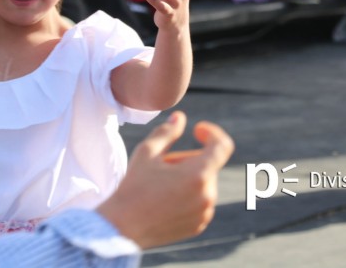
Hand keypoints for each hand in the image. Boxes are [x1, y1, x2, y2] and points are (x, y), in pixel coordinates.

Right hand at [96, 111, 234, 248]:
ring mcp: (205, 213)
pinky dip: (188, 195)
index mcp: (198, 174)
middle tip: (161, 164)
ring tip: (160, 184)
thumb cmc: (134, 187)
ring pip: (204, 183)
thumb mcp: (147, 152)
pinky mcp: (199, 225)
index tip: (197, 131)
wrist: (123, 227)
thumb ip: (167, 131)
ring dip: (188, 177)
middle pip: (207, 165)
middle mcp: (208, 195)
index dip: (212, 133)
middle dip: (188, 159)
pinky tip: (164, 200)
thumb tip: (180, 117)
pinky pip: (201, 202)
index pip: (222, 146)